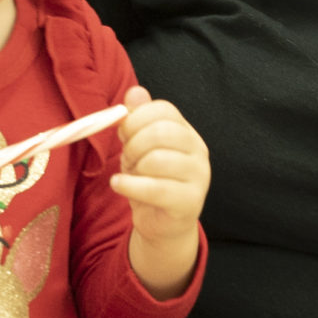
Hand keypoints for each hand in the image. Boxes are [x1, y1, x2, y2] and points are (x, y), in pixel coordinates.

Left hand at [114, 86, 208, 295]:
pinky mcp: (191, 202)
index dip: (136, 118)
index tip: (123, 133)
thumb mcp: (139, 147)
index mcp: (186, 132)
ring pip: (158, 159)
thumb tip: (135, 93)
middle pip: (162, 132)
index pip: (164, 110)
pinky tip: (118, 184)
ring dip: (133, 167)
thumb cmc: (150, 181)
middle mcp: (198, 150)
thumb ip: (137, 119)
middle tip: (125, 156)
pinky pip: (156, 188)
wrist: (163, 225)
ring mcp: (199, 177)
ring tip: (128, 174)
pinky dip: (130, 185)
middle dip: (134, 143)